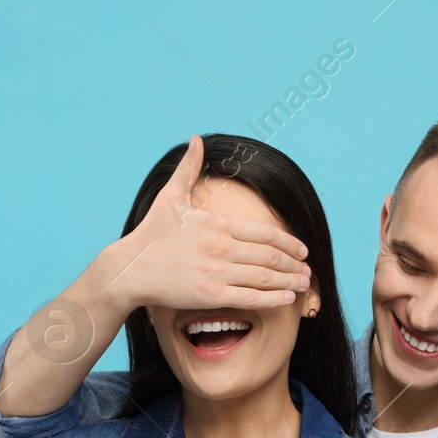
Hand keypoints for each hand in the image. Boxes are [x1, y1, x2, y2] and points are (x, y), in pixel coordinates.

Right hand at [102, 134, 311, 314]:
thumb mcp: (170, 197)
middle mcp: (222, 246)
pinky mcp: (210, 294)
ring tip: (303, 285)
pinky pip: (250, 297)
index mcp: (218, 223)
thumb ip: (188, 169)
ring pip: (264, 277)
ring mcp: (217, 271)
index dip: (288, 242)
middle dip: (294, 264)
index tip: (302, 249)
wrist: (130, 268)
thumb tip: (196, 138)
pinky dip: (273, 299)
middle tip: (307, 270)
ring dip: (289, 281)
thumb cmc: (150, 234)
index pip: (265, 233)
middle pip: (270, 256)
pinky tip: (287, 299)